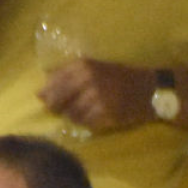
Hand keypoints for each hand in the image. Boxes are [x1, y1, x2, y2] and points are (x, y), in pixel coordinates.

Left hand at [37, 59, 157, 133]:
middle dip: (56, 107)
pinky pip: (85, 123)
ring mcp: (97, 97)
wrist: (149, 88)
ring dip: (73, 116)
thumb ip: (66, 76)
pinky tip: (93, 117)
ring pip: (71, 114)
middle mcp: (88, 79)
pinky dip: (86, 123)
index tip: (45, 98)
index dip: (47, 92)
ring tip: (83, 111)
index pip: (53, 81)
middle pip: (57, 99)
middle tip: (60, 109)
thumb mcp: (93, 68)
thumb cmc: (120, 77)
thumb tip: (38, 94)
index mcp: (83, 65)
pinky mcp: (105, 113)